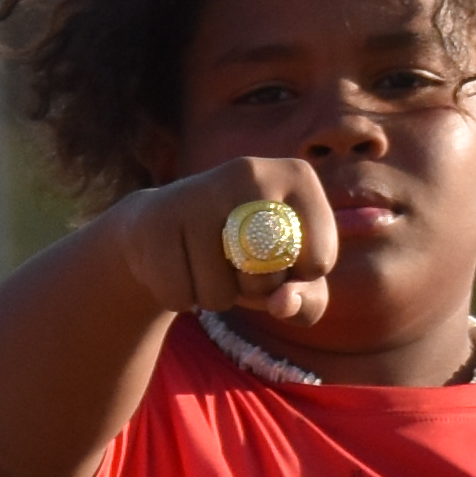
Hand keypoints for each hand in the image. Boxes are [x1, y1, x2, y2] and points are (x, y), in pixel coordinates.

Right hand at [131, 154, 339, 337]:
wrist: (163, 227)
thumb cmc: (243, 252)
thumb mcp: (289, 278)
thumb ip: (307, 301)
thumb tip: (282, 304)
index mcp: (296, 176)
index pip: (319, 261)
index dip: (299, 279)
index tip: (282, 259)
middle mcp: (250, 172)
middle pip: (268, 276)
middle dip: (255, 291)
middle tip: (239, 265)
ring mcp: (199, 193)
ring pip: (219, 292)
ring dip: (215, 298)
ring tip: (206, 266)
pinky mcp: (156, 219)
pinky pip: (178, 293)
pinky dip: (181, 298)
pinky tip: (177, 268)